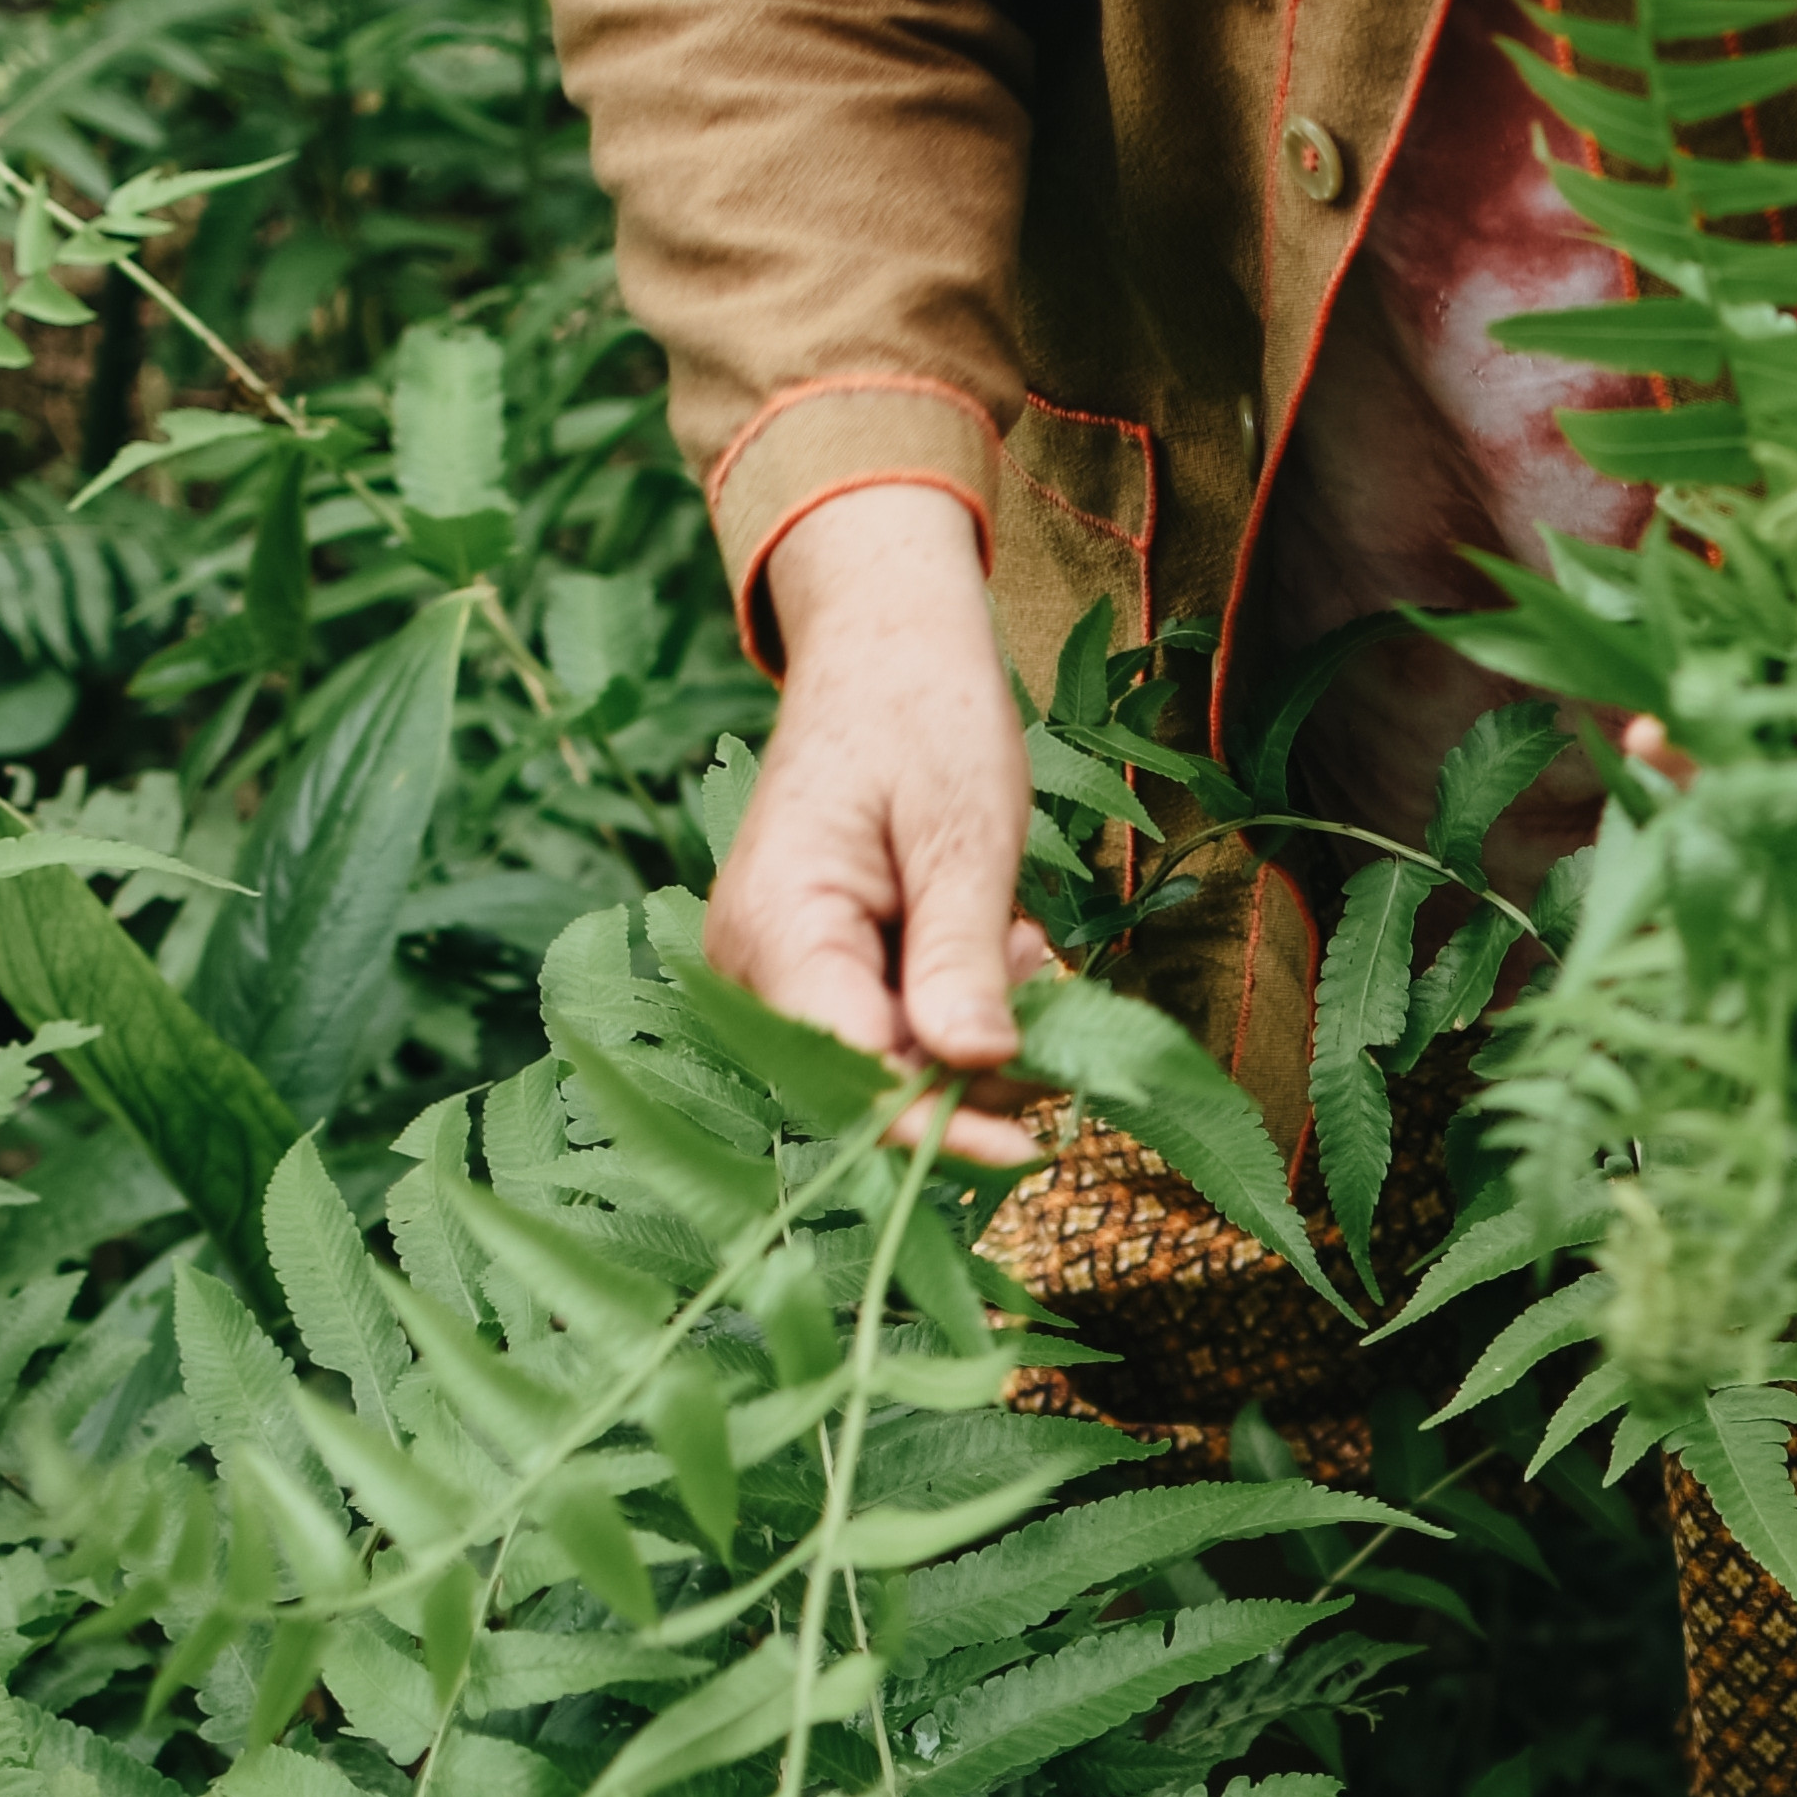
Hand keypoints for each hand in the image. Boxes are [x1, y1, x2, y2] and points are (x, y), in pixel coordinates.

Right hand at [700, 479, 1052, 1162]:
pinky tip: (993, 941)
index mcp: (776, 925)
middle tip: (1043, 982)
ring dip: (973, 1028)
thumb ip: (959, 953)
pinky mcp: (812, 965)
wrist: (884, 646)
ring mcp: (775, 968)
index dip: (935, 1123)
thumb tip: (972, 1064)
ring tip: (1017, 940)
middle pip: (869, 1078)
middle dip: (971, 1065)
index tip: (1029, 1150)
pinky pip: (890, 1022)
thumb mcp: (964, 833)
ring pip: (889, 1058)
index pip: (850, 1070)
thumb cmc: (924, 715)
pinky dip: (956, 1002)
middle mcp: (753, 963)